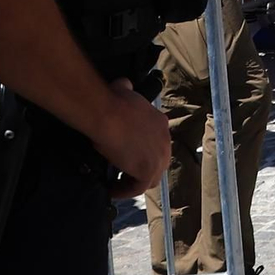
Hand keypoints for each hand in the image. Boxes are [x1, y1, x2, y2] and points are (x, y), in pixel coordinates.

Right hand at [99, 80, 172, 199]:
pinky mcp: (148, 170)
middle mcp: (165, 141)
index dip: (143, 150)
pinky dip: (126, 191)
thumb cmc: (114, 102)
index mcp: (160, 124)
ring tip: (118, 182)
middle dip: (142, 167)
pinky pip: (139, 188)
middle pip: (158, 161)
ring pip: (151, 177)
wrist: (109, 115)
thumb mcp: (123, 90)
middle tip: (123, 170)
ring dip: (135, 181)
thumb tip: (124, 83)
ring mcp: (159, 157)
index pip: (156, 142)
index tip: (127, 154)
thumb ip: (126, 88)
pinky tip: (112, 189)